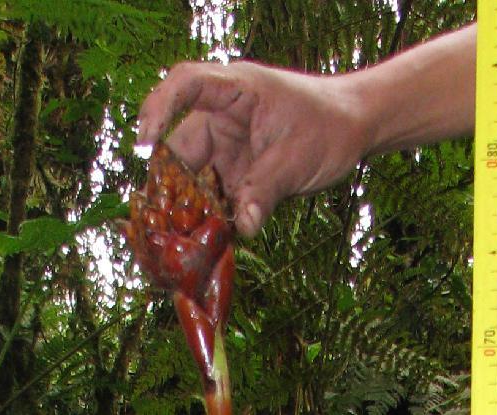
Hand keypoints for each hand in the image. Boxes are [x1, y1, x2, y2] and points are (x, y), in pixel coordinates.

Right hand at [136, 60, 370, 238]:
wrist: (352, 128)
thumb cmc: (328, 125)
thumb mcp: (297, 158)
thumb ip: (266, 190)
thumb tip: (243, 227)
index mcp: (235, 91)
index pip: (186, 85)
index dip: (158, 108)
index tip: (144, 141)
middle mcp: (222, 118)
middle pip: (181, 149)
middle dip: (168, 188)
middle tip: (162, 225)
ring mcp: (225, 148)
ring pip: (192, 181)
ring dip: (186, 213)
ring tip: (178, 245)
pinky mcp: (234, 175)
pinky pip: (212, 200)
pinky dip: (206, 223)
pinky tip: (199, 248)